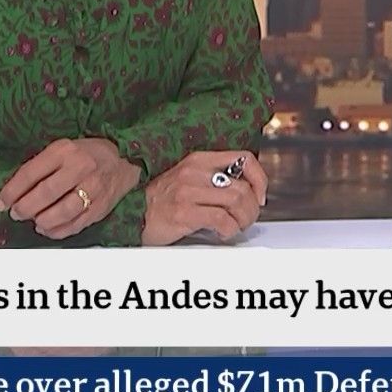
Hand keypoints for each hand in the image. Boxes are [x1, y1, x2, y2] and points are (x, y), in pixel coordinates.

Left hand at [0, 137, 142, 240]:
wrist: (124, 159)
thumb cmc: (86, 154)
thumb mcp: (62, 149)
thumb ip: (41, 167)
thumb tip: (15, 193)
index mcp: (65, 151)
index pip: (31, 173)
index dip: (11, 191)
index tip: (1, 203)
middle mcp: (80, 167)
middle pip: (45, 193)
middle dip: (25, 208)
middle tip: (17, 214)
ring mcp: (93, 188)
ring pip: (62, 212)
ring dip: (41, 221)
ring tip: (34, 222)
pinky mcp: (101, 206)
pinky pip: (75, 224)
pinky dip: (57, 231)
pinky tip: (48, 229)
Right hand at [140, 150, 269, 246]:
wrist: (131, 214)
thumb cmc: (160, 201)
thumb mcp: (188, 180)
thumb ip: (213, 180)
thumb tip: (247, 193)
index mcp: (198, 160)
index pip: (244, 159)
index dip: (260, 178)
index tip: (260, 196)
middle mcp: (194, 171)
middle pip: (243, 187)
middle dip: (253, 208)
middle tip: (247, 220)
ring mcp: (188, 191)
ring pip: (237, 201)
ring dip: (244, 220)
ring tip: (236, 227)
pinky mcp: (183, 212)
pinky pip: (221, 219)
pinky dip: (229, 229)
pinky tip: (223, 233)